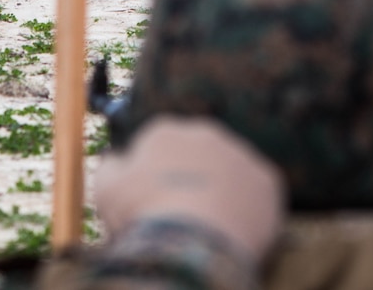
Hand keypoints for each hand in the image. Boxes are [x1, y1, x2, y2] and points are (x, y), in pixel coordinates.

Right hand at [93, 116, 283, 259]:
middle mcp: (205, 133)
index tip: (153, 195)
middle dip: (191, 175)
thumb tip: (116, 158)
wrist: (190, 242)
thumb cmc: (141, 214)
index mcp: (166, 130)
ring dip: (220, 189)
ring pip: (228, 170)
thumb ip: (111, 165)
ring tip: (208, 222)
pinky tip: (232, 227)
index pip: (160, 144)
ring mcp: (239, 154)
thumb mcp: (106, 188)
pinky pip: (256, 191)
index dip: (155, 172)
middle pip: (197, 152)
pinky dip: (246, 206)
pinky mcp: (266, 180)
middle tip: (183, 208)